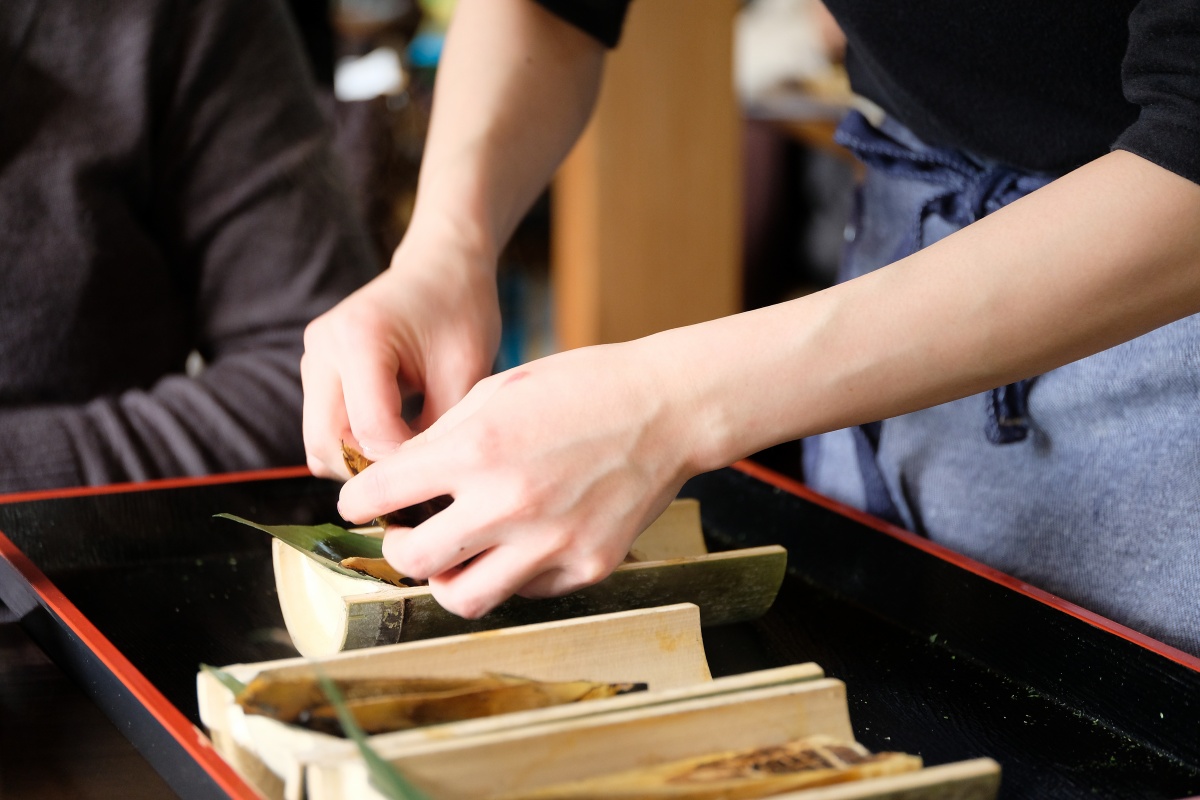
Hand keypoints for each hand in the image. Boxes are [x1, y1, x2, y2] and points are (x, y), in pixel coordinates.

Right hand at [301, 229, 500, 478]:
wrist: (443, 266)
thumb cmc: (461, 310)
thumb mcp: (466, 371)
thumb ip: (440, 430)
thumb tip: (423, 488)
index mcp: (359, 338)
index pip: (369, 430)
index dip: (404, 462)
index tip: (440, 471)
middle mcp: (322, 347)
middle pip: (325, 444)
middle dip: (369, 472)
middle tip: (418, 479)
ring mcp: (313, 358)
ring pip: (319, 442)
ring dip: (359, 462)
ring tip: (410, 461)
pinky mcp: (317, 370)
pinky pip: (326, 427)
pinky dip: (355, 445)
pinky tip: (397, 443)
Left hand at [336, 341, 705, 618]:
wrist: (668, 409)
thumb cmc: (582, 388)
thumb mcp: (498, 391)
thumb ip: (441, 439)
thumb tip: (396, 481)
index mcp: (478, 449)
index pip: (378, 496)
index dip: (357, 502)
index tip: (362, 503)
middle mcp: (508, 503)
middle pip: (411, 559)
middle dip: (396, 545)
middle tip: (406, 531)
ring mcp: (551, 543)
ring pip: (462, 598)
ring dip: (446, 577)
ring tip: (455, 553)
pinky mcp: (586, 567)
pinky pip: (524, 592)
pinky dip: (509, 573)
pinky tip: (518, 543)